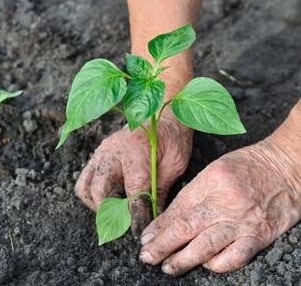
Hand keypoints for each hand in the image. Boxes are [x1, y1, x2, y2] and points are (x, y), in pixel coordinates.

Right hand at [74, 111, 192, 233]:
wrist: (161, 114)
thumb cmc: (172, 138)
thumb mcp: (175, 164)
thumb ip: (161, 191)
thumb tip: (154, 219)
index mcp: (136, 152)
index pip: (133, 192)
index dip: (136, 216)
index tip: (138, 232)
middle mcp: (113, 152)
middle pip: (100, 191)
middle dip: (112, 213)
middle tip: (126, 224)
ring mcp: (101, 153)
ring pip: (85, 188)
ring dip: (98, 205)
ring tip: (116, 212)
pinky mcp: (96, 156)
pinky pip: (84, 180)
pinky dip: (93, 195)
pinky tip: (111, 199)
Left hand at [139, 137, 300, 274]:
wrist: (287, 166)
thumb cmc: (247, 166)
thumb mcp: (214, 171)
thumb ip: (193, 194)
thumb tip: (167, 219)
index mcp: (209, 182)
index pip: (177, 209)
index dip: (159, 227)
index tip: (146, 238)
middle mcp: (224, 202)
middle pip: (186, 228)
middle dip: (162, 246)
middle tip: (147, 256)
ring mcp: (242, 221)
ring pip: (206, 246)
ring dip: (183, 260)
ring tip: (168, 267)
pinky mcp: (259, 235)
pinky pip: (235, 257)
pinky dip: (218, 265)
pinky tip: (206, 265)